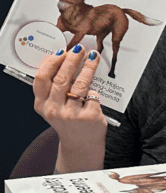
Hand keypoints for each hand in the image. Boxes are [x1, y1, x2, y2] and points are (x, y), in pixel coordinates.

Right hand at [32, 45, 107, 171]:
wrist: (81, 144)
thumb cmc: (68, 119)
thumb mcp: (53, 106)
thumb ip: (54, 89)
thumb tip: (64, 58)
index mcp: (41, 105)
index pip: (42, 79)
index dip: (52, 62)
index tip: (62, 51)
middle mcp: (54, 110)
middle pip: (62, 78)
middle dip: (72, 60)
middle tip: (80, 48)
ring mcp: (72, 115)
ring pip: (80, 84)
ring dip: (88, 68)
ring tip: (93, 57)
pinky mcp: (89, 117)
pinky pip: (93, 96)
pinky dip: (95, 91)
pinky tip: (95, 88)